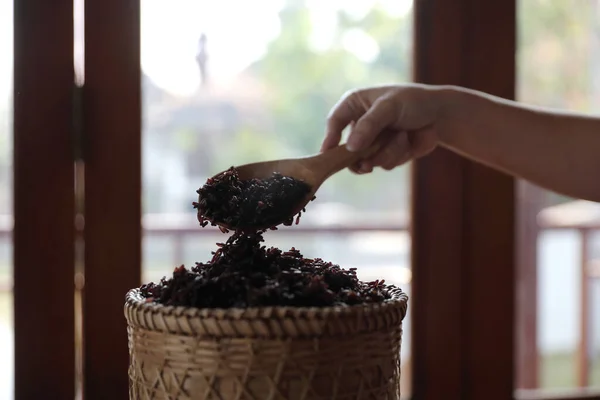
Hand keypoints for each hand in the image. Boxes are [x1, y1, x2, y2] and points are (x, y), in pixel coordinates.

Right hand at [322, 84, 443, 173]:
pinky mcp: (385, 154)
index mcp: (355, 105)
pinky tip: (407, 142)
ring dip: (386, 152)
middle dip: (359, 157)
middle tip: (366, 165)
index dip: (330, 138)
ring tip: (401, 137)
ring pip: (367, 160)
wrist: (441, 116)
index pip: (335, 122)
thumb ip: (369, 125)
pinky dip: (397, 155)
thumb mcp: (389, 107)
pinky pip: (384, 164)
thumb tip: (350, 147)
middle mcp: (360, 124)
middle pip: (346, 149)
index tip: (328, 154)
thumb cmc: (413, 102)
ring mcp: (372, 142)